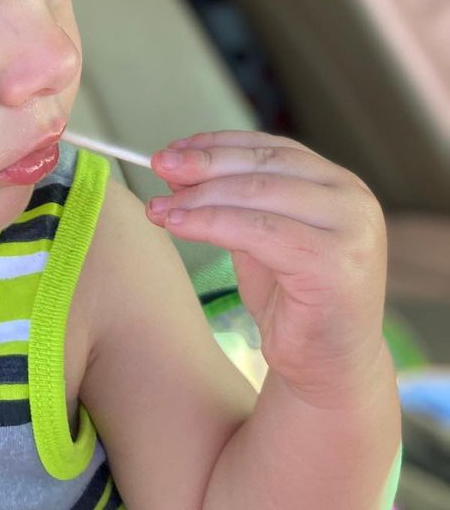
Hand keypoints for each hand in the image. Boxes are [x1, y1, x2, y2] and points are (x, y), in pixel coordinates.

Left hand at [145, 130, 388, 407]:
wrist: (328, 367)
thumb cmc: (292, 299)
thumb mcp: (255, 236)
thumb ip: (228, 199)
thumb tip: (177, 165)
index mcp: (338, 184)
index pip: (269, 148)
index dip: (216, 144)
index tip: (173, 149)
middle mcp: (352, 199)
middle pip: (260, 167)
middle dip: (202, 165)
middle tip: (158, 166)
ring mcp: (350, 230)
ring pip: (255, 195)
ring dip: (198, 197)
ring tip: (159, 206)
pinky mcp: (334, 264)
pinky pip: (256, 231)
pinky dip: (209, 223)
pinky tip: (178, 225)